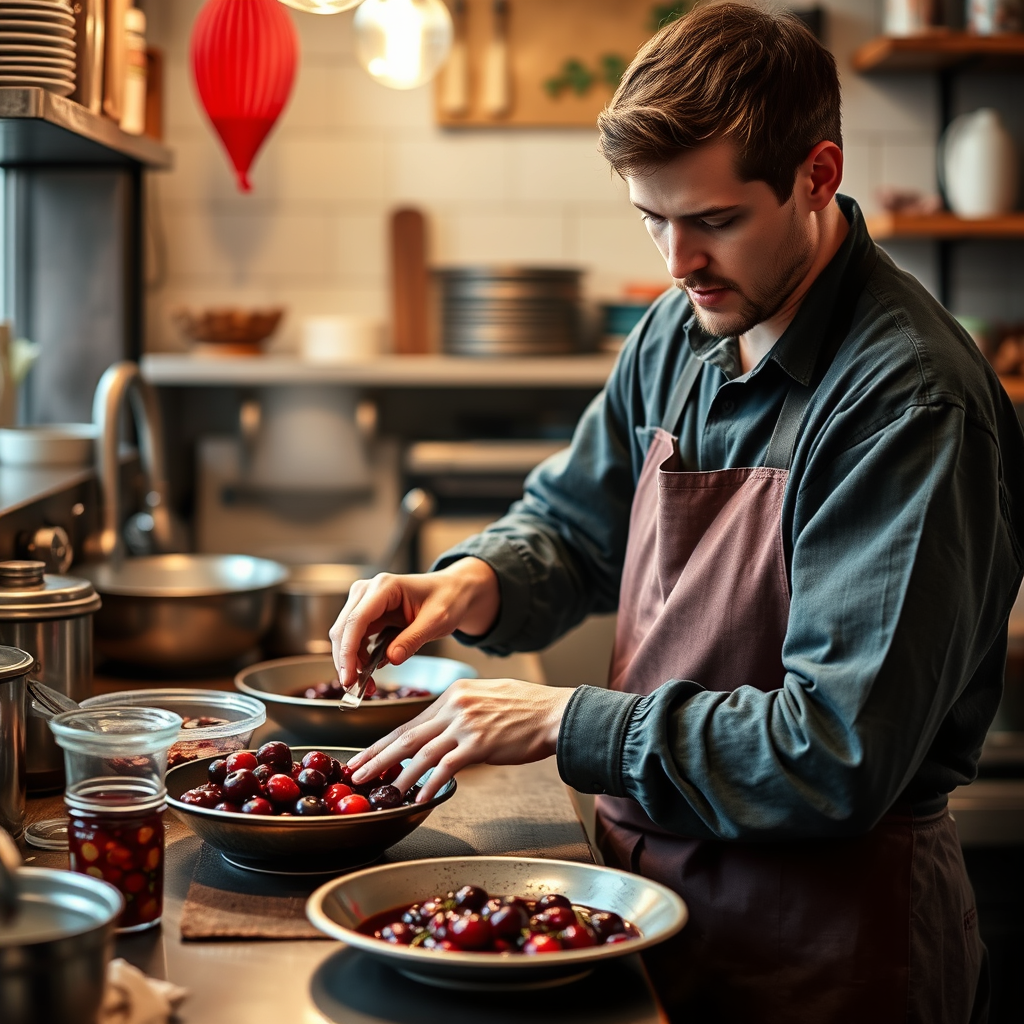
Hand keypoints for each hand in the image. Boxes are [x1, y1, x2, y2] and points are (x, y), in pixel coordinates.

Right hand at [329, 558, 499, 688]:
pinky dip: (358, 657)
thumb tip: (391, 659)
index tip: (349, 678)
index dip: (348, 651)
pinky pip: (355, 638)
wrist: (452, 591)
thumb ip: (413, 639)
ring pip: (345, 636)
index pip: (357, 621)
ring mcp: (364, 601)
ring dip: (351, 662)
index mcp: (384, 587)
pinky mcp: (367, 614)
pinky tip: (372, 671)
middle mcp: (367, 591)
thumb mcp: (436, 621)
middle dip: (346, 661)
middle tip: (356, 689)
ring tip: (368, 685)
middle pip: (343, 629)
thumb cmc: (447, 599)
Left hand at [346, 678, 573, 802]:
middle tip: (356, 772)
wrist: (556, 713)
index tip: (367, 755)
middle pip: (407, 736)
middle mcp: (455, 705)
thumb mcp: (487, 698)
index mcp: (454, 693)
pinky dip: (431, 784)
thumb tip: (442, 733)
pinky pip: (447, 767)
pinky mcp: (479, 743)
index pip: (412, 722)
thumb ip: (461, 712)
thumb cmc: (528, 708)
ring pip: (422, 753)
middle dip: (378, 757)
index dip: (386, 742)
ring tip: (382, 792)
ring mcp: (466, 723)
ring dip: (398, 776)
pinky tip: (421, 797)